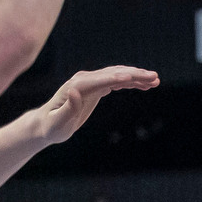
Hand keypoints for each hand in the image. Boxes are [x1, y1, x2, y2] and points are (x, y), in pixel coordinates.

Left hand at [28, 66, 158, 144]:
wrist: (46, 124)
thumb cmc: (51, 127)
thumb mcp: (58, 122)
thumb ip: (67, 108)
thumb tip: (75, 92)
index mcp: (77, 87)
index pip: (101, 80)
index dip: (117, 78)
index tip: (133, 78)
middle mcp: (84, 80)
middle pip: (113, 74)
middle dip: (134, 75)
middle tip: (154, 77)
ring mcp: (91, 82)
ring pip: (118, 75)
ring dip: (137, 77)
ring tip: (156, 80)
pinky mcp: (96, 87)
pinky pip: (116, 82)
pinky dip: (131, 82)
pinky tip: (145, 85)